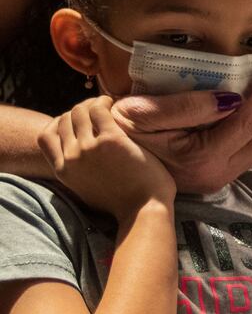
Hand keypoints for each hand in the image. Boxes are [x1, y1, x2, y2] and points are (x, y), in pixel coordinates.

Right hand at [37, 96, 174, 219]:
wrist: (143, 211)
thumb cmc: (123, 203)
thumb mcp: (86, 190)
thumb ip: (77, 172)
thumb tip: (77, 158)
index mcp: (63, 171)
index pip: (45, 136)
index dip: (59, 124)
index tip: (76, 122)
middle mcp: (72, 158)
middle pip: (64, 119)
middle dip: (79, 110)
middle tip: (97, 109)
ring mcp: (89, 149)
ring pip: (79, 111)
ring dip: (92, 103)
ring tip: (107, 105)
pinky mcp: (111, 141)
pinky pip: (99, 110)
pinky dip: (104, 102)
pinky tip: (114, 104)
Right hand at [111, 65, 251, 194]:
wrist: (106, 165)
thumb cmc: (119, 134)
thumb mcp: (142, 113)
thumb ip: (187, 105)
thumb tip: (234, 98)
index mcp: (201, 158)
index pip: (248, 122)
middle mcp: (216, 174)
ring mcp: (218, 179)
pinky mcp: (217, 176)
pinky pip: (249, 150)